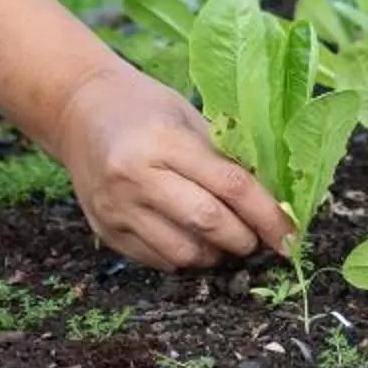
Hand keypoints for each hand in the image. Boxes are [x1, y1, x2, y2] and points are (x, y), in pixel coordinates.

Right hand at [45, 62, 292, 270]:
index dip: (267, 215)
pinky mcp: (105, 231)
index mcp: (163, 140)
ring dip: (215, 254)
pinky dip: (184, 257)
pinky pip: (157, 260)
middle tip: (258, 238)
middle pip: (208, 223)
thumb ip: (224, 157)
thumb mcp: (187, 116)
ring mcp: (117, 208)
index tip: (290, 235)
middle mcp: (135, 177)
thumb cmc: (142, 107)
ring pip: (183, 253)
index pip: (230, 185)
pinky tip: (190, 238)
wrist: (78, 111)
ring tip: (224, 239)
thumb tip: (272, 203)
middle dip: (244, 239)